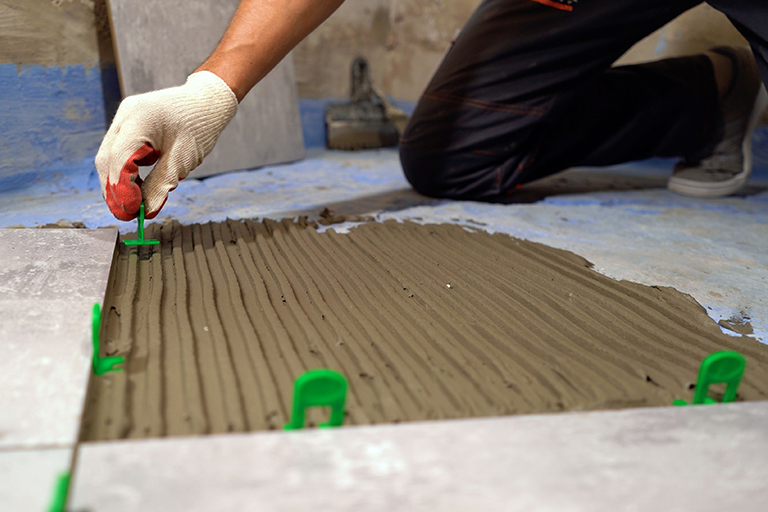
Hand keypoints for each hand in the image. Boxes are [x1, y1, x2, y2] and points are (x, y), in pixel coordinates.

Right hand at [95, 71, 237, 220]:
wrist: (206, 101)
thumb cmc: (198, 127)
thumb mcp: (182, 160)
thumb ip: (161, 185)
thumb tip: (146, 211)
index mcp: (139, 120)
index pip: (119, 161)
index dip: (122, 190)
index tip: (132, 212)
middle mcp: (125, 117)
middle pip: (107, 160)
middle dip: (114, 190)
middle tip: (127, 214)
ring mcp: (123, 118)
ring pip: (109, 157)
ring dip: (118, 183)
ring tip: (133, 204)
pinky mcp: (127, 124)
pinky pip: (118, 151)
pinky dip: (124, 171)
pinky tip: (137, 187)